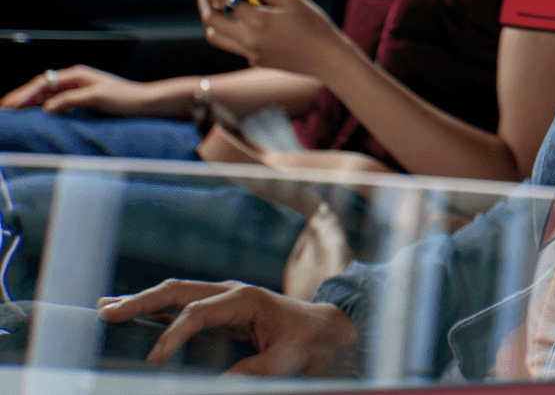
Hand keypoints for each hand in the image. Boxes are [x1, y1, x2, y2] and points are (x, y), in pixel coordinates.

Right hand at [0, 64, 153, 114]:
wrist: (144, 103)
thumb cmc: (126, 99)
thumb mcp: (98, 98)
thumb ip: (72, 100)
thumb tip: (48, 106)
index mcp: (77, 75)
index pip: (43, 82)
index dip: (25, 94)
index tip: (10, 106)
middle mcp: (75, 79)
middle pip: (41, 86)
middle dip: (21, 96)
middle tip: (5, 109)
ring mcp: (78, 88)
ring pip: (47, 93)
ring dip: (30, 101)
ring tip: (14, 112)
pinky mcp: (82, 98)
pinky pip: (56, 101)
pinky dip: (42, 106)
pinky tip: (36, 114)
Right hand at [97, 279, 357, 376]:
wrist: (328, 328)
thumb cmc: (308, 342)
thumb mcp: (284, 363)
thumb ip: (250, 375)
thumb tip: (215, 387)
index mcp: (245, 299)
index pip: (198, 313)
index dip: (173, 334)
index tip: (153, 359)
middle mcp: (230, 292)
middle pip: (178, 291)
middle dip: (141, 301)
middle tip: (106, 313)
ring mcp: (224, 298)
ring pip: (176, 294)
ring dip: (142, 301)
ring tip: (107, 308)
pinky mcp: (221, 310)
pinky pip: (183, 306)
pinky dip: (156, 310)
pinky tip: (134, 314)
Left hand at [193, 0, 345, 77]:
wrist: (328, 60)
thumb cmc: (315, 26)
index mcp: (259, 21)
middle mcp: (250, 40)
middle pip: (210, 20)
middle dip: (203, 0)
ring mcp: (251, 54)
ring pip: (215, 36)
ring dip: (213, 18)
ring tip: (220, 4)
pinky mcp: (255, 61)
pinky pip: (233, 44)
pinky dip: (232, 29)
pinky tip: (244, 20)